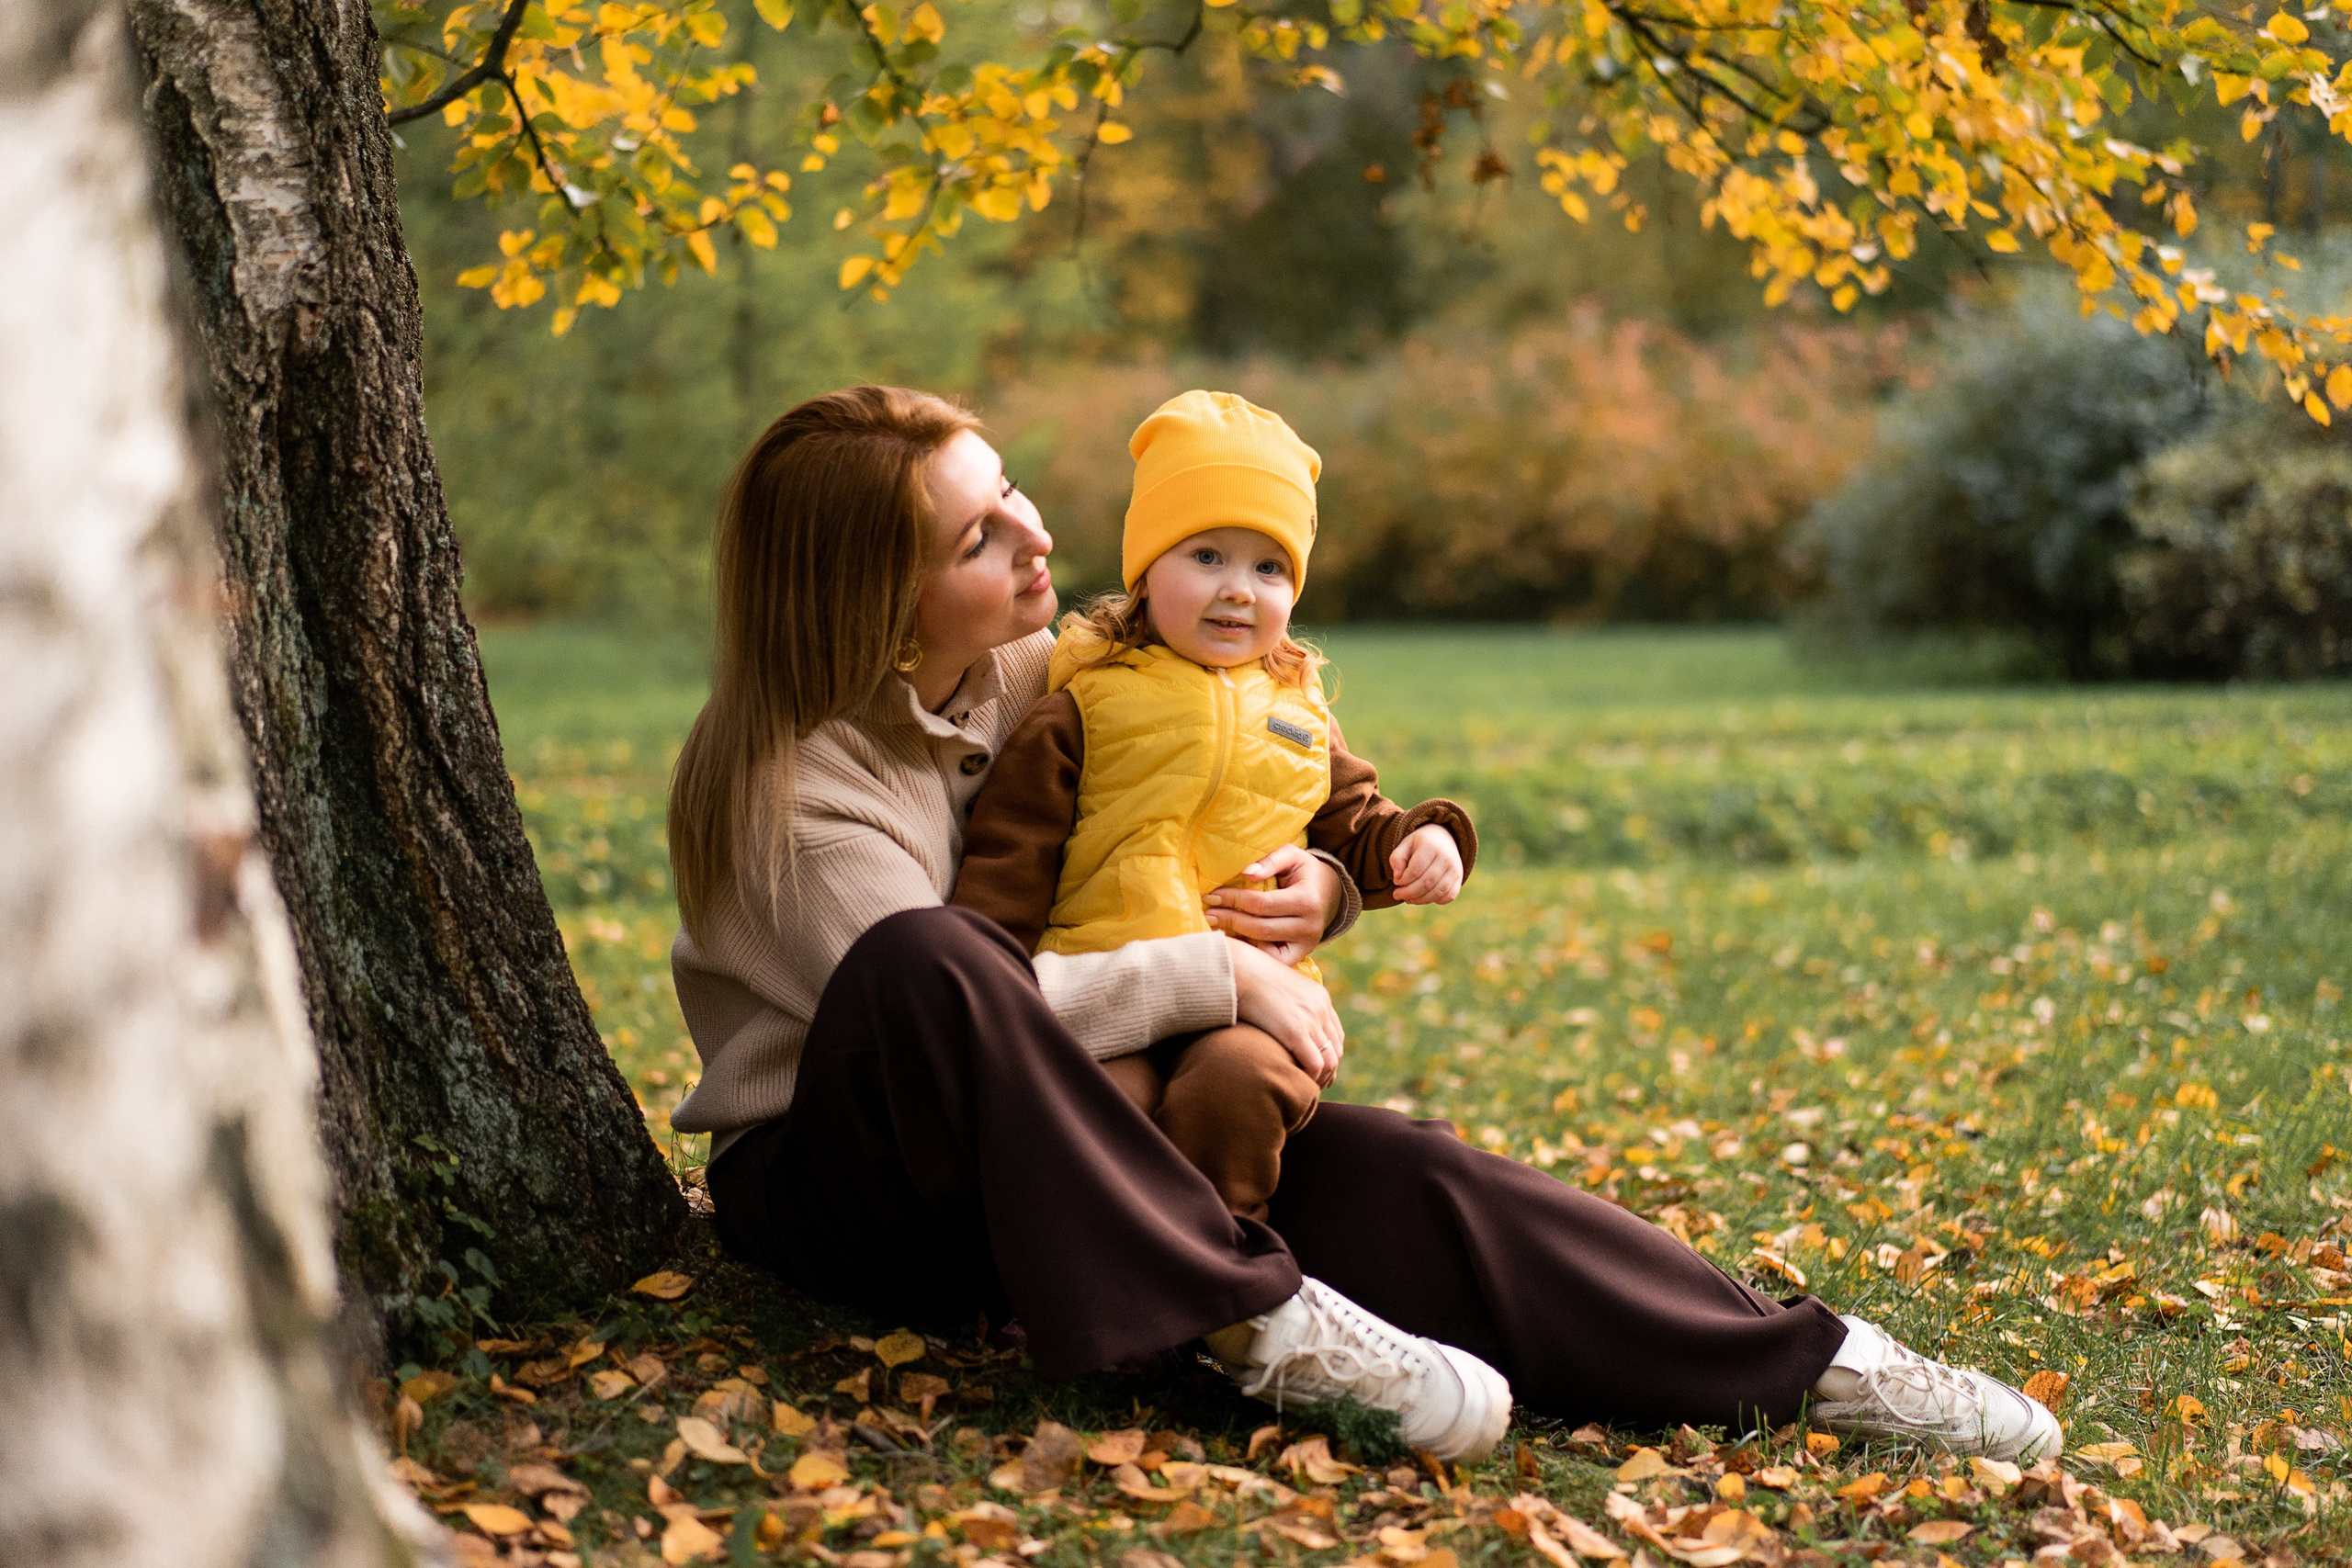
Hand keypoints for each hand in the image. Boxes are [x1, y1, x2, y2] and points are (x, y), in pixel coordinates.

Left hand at [1204, 843, 1342, 966]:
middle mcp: (1309, 927)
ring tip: (1215, 928)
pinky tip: (1236, 941)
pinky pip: (1272, 961)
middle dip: (1230, 920)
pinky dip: (1253, 953)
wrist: (1331, 892)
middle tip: (1207, 914)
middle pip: (1259, 928)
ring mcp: (1306, 945)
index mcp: (1307, 900)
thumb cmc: (1304, 871)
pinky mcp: (1301, 955)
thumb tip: (1246, 874)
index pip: (1261, 904)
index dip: (1233, 900)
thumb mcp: (1292, 856)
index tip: (1212, 896)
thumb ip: (1270, 861)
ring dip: (1237, 939)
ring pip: (1264, 948)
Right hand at [1229, 937, 1343, 1085]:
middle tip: (1314, 1085)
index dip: (1329, 1054)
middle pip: (1336, 1049)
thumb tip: (1275, 1015)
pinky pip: (1315, 1065)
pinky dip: (1310, 1078)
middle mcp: (1320, 1008)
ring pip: (1330, 1061)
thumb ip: (1285, 1002)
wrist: (1237, 968)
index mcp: (1319, 997)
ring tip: (1305, 1089)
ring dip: (1320, 1078)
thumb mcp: (1276, 986)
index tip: (1319, 1069)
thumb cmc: (1247, 977)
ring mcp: (1311, 1019)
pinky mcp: (1296, 1031)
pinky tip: (1297, 1082)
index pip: (1335, 1033)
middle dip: (1328, 1071)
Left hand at [1389, 824, 1463, 904]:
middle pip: (1426, 883)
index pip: (1415, 870)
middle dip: (1408, 893)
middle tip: (1397, 895)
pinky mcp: (1459, 879)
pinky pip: (1449, 896)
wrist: (1443, 838)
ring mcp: (1455, 869)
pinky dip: (1436, 900)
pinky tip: (1424, 897)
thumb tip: (1397, 877)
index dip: (1402, 880)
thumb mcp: (1405, 845)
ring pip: (1437, 892)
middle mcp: (1446, 857)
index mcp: (1430, 846)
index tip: (1396, 881)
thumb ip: (1397, 859)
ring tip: (1408, 899)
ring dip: (1419, 900)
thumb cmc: (1420, 844)